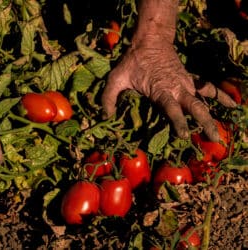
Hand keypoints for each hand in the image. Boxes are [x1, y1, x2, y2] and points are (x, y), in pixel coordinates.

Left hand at [101, 41, 236, 140]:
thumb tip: (106, 117)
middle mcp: (177, 88)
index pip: (172, 109)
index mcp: (161, 90)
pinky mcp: (189, 79)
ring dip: (213, 114)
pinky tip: (231, 104)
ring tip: (222, 131)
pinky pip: (207, 88)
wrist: (150, 40)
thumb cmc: (132, 61)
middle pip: (196, 107)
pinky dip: (220, 95)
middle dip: (205, 123)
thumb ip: (109, 98)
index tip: (185, 135)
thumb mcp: (116, 78)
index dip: (179, 122)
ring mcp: (185, 83)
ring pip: (204, 100)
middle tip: (213, 140)